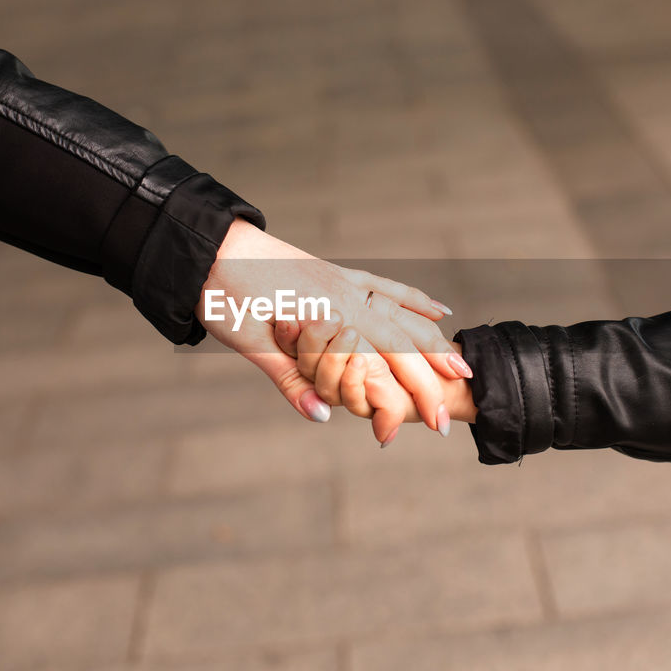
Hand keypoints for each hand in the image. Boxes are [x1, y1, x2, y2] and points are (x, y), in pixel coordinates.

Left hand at [196, 219, 468, 431]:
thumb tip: (323, 417)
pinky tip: (437, 311)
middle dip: (430, 380)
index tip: (429, 425)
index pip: (383, 362)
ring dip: (434, 343)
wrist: (208, 244)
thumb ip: (290, 381)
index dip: (409, 397)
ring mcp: (345, 282)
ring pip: (403, 314)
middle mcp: (346, 296)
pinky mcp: (337, 273)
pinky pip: (387, 287)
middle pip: (403, 341)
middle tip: (449, 419)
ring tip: (462, 367)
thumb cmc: (223, 295)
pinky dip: (414, 301)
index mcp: (327, 315)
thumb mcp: (250, 344)